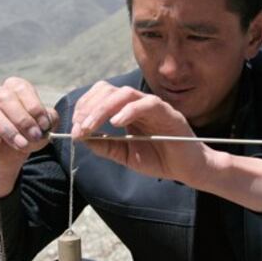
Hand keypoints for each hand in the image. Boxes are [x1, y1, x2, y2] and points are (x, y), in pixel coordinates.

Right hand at [0, 77, 57, 197]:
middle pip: (5, 98)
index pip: (21, 88)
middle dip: (23, 120)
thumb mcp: (43, 128)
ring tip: (21, 144)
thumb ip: (49, 120)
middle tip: (35, 136)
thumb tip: (49, 117)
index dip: (34, 106)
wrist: (10, 155)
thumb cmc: (28, 135)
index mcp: (13, 88)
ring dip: (7, 129)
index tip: (44, 125)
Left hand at [71, 81, 207, 183]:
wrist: (187, 169)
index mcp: (126, 110)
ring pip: (124, 94)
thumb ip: (105, 145)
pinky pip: (147, 103)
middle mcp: (138, 104)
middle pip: (109, 91)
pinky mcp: (168, 113)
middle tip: (79, 128)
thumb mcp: (124, 154)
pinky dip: (129, 111)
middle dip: (89, 108)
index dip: (85, 107)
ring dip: (103, 109)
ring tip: (91, 126)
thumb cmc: (159, 159)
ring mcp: (153, 106)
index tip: (74, 126)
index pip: (101, 95)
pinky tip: (116, 124)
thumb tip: (81, 137)